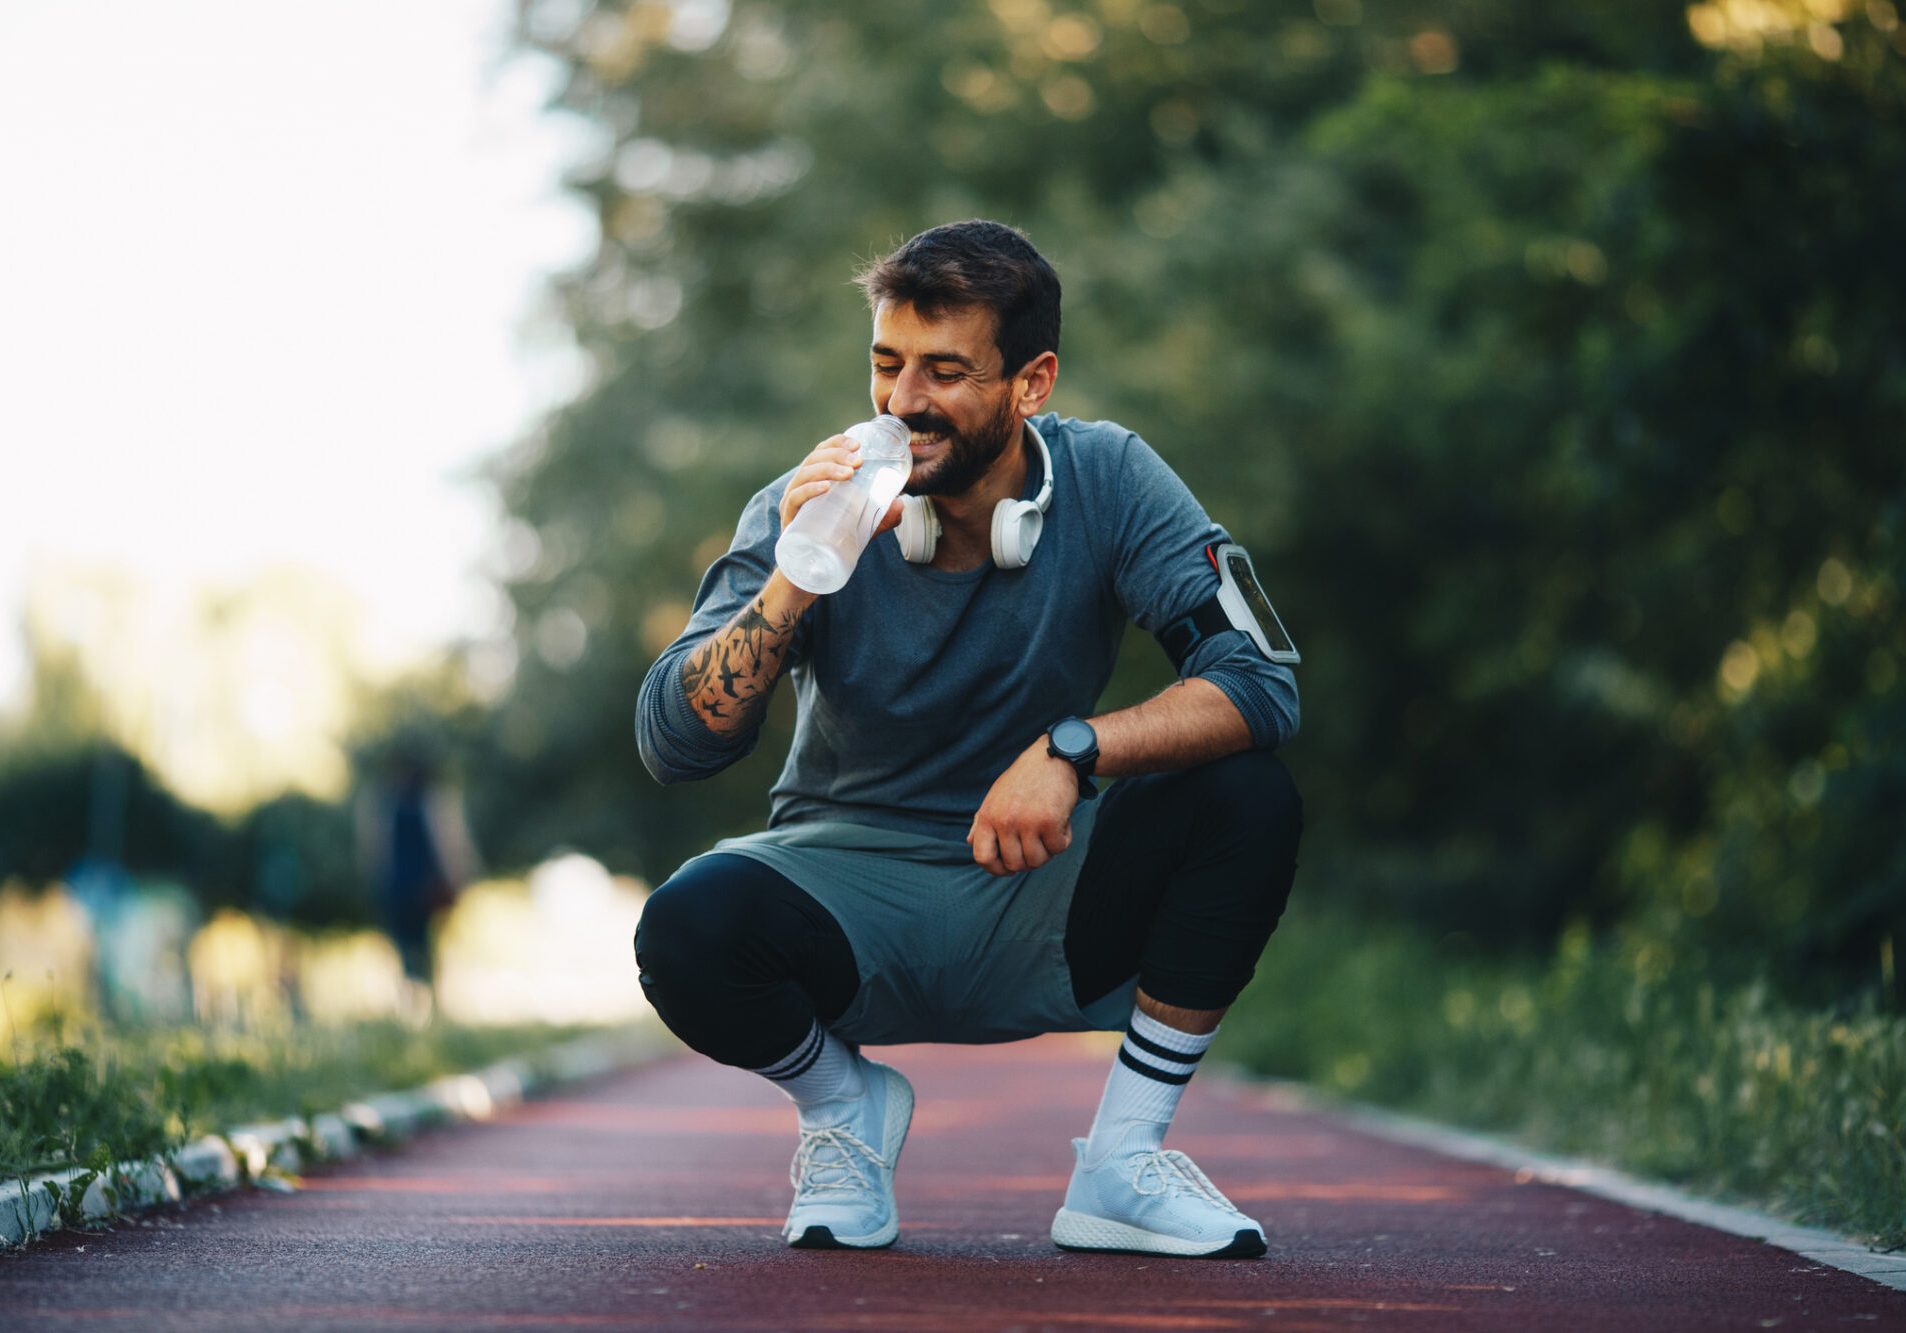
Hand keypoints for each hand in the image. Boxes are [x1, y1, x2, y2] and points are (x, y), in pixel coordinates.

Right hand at [778, 435, 905, 535]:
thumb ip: (880, 517)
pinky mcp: (788, 519)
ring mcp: (792, 502)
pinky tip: (825, 488)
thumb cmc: (830, 541)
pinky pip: (796, 498)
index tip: (858, 444)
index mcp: (813, 480)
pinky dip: (810, 490)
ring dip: (827, 469)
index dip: (837, 443)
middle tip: (858, 462)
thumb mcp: (858, 526)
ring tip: (849, 474)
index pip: (821, 452)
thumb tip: (900, 504)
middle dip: (837, 455)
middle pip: (814, 459)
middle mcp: (800, 486)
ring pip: (804, 474)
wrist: (807, 571)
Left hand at [968, 738, 1080, 875]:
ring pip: (1037, 861)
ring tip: (1048, 833)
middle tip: (1037, 845)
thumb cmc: (1024, 779)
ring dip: (1047, 852)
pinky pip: (1058, 849)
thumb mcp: (996, 796)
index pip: (982, 857)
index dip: (996, 869)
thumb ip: (982, 821)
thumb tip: (971, 843)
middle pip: (1014, 864)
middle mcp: (1005, 820)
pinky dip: (1063, 840)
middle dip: (1027, 861)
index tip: (1008, 867)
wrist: (1053, 756)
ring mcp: (1028, 821)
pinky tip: (1061, 823)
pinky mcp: (1050, 821)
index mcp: (988, 816)